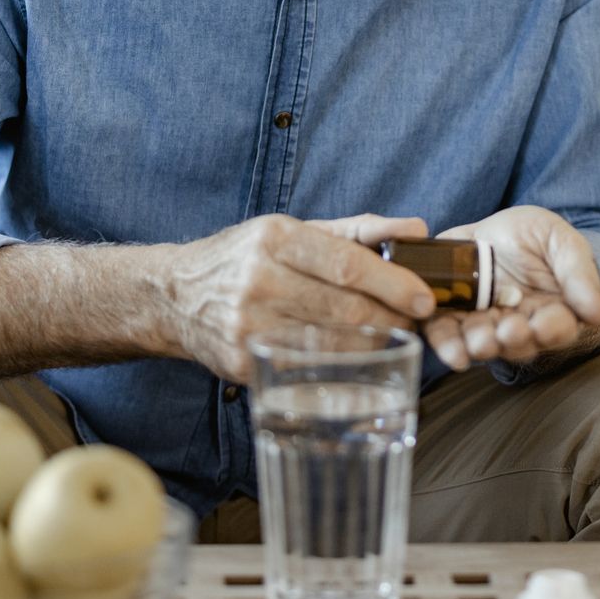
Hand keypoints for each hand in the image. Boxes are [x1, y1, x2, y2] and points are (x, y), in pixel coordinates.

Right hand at [156, 213, 436, 382]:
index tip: (424, 297)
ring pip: (331, 344)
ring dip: (373, 345)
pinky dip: (341, 367)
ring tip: (393, 337)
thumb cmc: (246, 257)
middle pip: (344, 309)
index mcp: (274, 239)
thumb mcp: (294, 230)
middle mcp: (258, 281)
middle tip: (415, 322)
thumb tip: (416, 228)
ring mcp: (248, 327)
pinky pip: (307, 370)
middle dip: (391, 318)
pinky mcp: (244, 364)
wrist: (175, 296)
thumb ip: (358, 229)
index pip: (346, 264)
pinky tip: (358, 359)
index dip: (392, 284)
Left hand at [422, 206, 599, 372]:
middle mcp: (521, 325)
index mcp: (554, 311)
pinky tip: (453, 354)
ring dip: (482, 346)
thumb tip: (596, 312)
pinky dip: (449, 346)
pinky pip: (450, 336)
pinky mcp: (454, 316)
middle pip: (520, 344)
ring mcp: (486, 324)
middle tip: (508, 332)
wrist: (494, 229)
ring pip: (485, 344)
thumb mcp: (562, 242)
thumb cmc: (536, 235)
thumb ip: (578, 273)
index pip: (558, 328)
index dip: (552, 330)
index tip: (544, 325)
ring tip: (480, 342)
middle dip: (513, 340)